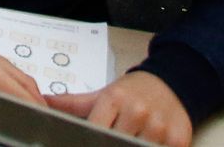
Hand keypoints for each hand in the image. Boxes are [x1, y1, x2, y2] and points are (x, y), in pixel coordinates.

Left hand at [49, 73, 191, 146]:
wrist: (171, 84)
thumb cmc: (133, 91)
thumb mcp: (103, 93)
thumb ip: (73, 102)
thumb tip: (44, 103)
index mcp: (114, 99)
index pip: (94, 129)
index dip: (87, 141)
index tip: (80, 143)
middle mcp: (136, 112)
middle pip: (114, 143)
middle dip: (106, 145)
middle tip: (102, 142)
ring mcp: (158, 127)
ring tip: (123, 142)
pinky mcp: (178, 140)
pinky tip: (141, 145)